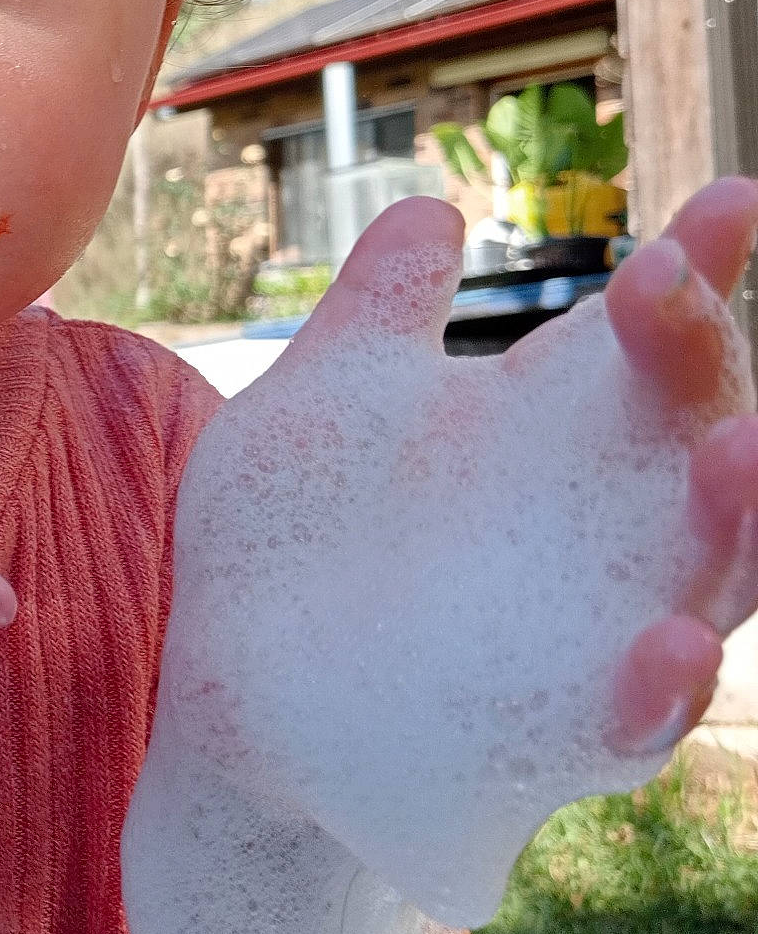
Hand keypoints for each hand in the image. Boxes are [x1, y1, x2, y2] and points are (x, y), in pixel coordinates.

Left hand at [124, 181, 757, 933]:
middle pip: (701, 438)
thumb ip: (381, 310)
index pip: (651, 344)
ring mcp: (589, 634)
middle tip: (661, 280)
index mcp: (552, 433)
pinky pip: (635, 725)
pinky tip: (664, 643)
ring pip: (713, 583)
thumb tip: (433, 210)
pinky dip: (660, 690)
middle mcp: (598, 526)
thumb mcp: (326, 403)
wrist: (227, 687)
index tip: (728, 198)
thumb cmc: (289, 539)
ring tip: (736, 448)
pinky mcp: (548, 735)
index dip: (698, 272)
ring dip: (737, 521)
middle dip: (702, 361)